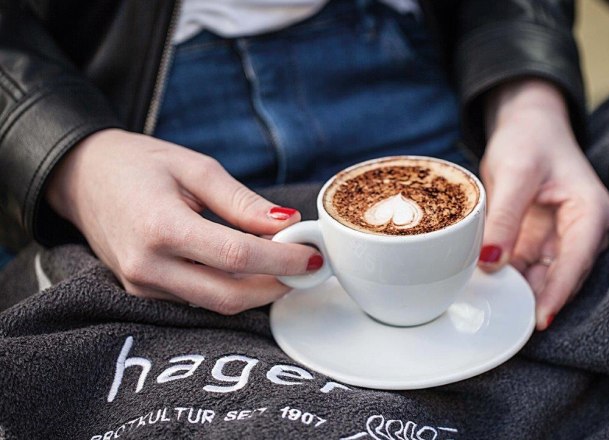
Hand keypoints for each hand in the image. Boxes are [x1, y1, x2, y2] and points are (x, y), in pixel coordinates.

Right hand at [45, 129, 321, 313]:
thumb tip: (289, 223)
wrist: (81, 177)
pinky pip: (199, 301)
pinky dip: (232, 289)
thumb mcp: (195, 168)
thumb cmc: (139, 164)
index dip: (282, 260)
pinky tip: (251, 269)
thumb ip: (242, 202)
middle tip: (307, 266)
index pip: (236, 256)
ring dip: (258, 290)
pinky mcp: (143, 293)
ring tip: (285, 263)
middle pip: (230, 295)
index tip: (313, 256)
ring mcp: (142, 286)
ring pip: (217, 304)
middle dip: (277, 285)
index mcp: (161, 228)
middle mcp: (148, 267)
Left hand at [478, 79, 608, 329]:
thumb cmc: (529, 139)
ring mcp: (564, 238)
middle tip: (509, 321)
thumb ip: (504, 217)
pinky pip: (530, 268)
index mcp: (590, 211)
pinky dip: (513, 278)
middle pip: (565, 275)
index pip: (577, 260)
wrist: (527, 125)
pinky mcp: (544, 241)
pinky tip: (493, 289)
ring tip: (496, 307)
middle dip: (539, 298)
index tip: (539, 318)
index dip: (558, 291)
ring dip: (524, 291)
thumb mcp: (514, 172)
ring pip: (546, 277)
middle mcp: (584, 230)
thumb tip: (491, 263)